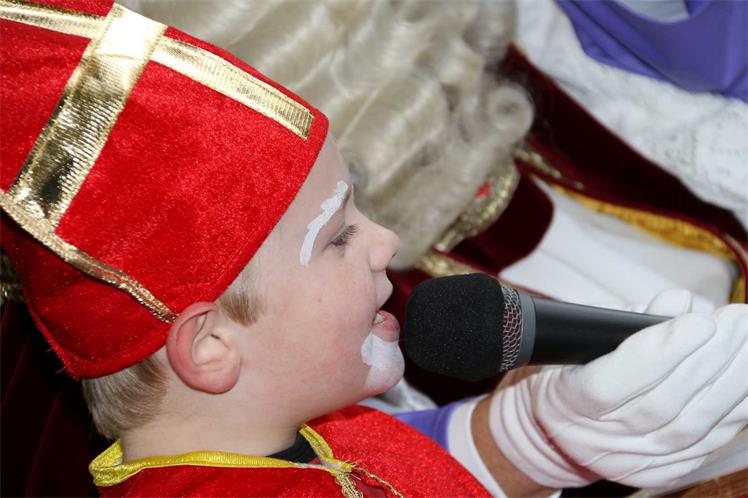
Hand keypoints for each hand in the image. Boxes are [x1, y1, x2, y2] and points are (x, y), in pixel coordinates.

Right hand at [488, 290, 747, 488]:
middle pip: (664, 402)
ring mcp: (633, 461)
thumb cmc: (574, 376)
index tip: (700, 321)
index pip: (616, 381)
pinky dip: (734, 408)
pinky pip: (708, 442)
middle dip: (709, 357)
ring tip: (746, 340)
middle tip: (737, 320)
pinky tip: (744, 376)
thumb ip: (629, 321)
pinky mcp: (661, 473)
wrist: (558, 435)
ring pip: (694, 424)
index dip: (662, 351)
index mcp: (570, 400)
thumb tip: (678, 300)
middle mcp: (600, 439)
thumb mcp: (585, 341)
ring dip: (731, 381)